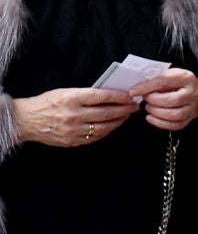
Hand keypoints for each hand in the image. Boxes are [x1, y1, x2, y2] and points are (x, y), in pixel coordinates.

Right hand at [12, 88, 137, 147]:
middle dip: (124, 109)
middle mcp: (73, 115)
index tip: (130, 96)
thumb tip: (110, 95)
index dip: (119, 96)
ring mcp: (73, 130)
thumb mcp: (65, 92)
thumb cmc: (46, 103)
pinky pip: (95, 137)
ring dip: (118, 121)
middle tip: (134, 106)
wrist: (25, 120)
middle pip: (106, 112)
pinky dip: (107, 130)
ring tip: (126, 115)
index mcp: (71, 98)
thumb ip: (85, 94)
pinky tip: (112, 125)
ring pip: (104, 127)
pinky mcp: (72, 141)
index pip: (102, 96)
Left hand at [128, 68, 197, 132]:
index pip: (165, 82)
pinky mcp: (190, 118)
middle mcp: (192, 93)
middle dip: (153, 101)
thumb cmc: (179, 82)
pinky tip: (151, 117)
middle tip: (145, 99)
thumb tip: (138, 88)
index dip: (147, 87)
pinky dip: (160, 123)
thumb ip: (156, 79)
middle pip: (172, 101)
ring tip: (149, 108)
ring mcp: (192, 107)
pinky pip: (175, 125)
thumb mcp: (170, 74)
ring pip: (174, 115)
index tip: (133, 91)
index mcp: (185, 78)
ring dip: (157, 113)